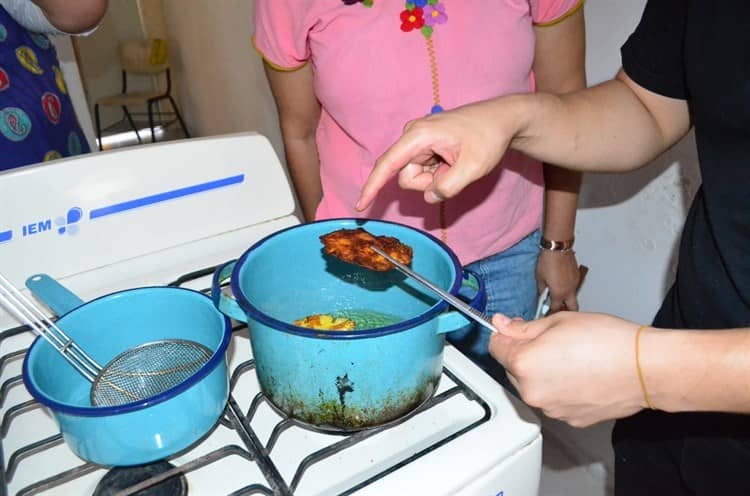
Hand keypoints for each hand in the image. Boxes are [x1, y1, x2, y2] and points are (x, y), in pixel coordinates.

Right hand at [356, 99, 521, 209]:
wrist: (502, 120)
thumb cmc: (489, 137)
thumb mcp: (474, 167)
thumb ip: (449, 187)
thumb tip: (430, 196)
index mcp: (419, 136)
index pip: (388, 165)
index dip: (372, 187)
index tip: (360, 206)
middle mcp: (413, 136)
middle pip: (406, 177)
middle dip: (428, 183)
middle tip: (455, 170)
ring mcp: (418, 142)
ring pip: (415, 176)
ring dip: (436, 179)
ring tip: (456, 162)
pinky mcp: (424, 147)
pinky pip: (424, 171)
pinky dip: (439, 173)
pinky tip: (454, 160)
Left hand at [489, 312, 646, 426]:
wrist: (643, 368)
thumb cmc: (607, 341)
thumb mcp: (558, 322)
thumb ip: (524, 327)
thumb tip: (501, 325)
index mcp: (524, 363)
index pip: (495, 347)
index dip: (505, 335)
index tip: (514, 329)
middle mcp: (532, 391)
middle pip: (512, 368)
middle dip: (525, 354)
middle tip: (552, 341)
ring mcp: (550, 409)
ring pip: (533, 386)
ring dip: (542, 373)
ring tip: (571, 358)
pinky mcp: (568, 419)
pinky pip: (554, 400)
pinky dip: (560, 389)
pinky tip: (581, 374)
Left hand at [535, 251, 581, 312]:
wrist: (558, 247)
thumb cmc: (548, 260)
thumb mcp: (540, 278)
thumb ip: (542, 290)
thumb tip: (542, 295)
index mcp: (559, 293)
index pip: (556, 309)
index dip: (550, 313)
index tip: (547, 314)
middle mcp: (570, 290)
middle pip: (572, 308)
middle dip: (565, 312)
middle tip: (557, 310)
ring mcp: (575, 283)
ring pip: (574, 297)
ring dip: (567, 300)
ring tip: (557, 296)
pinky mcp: (577, 275)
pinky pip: (574, 287)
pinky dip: (568, 289)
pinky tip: (561, 285)